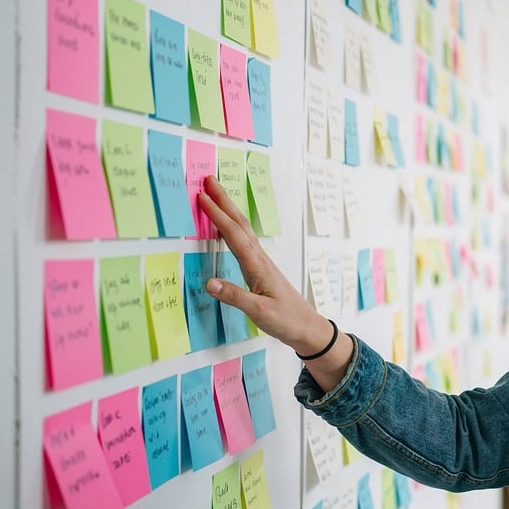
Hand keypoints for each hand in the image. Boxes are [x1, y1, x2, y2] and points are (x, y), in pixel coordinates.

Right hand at [197, 176, 350, 388]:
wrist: (307, 327)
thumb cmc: (285, 320)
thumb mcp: (259, 311)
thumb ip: (235, 297)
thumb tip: (209, 283)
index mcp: (258, 266)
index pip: (234, 235)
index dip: (217, 215)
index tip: (202, 197)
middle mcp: (260, 259)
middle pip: (240, 224)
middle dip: (224, 201)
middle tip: (208, 180)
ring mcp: (262, 262)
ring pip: (243, 230)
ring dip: (228, 211)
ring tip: (215, 195)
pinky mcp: (262, 269)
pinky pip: (244, 241)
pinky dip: (233, 227)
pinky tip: (228, 227)